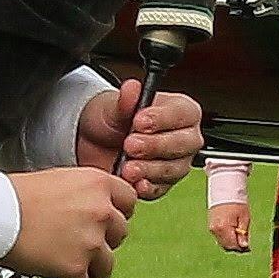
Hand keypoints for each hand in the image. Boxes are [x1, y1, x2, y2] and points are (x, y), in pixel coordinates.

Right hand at [8, 165, 135, 277]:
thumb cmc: (17, 195)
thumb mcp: (60, 179)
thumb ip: (83, 194)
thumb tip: (89, 208)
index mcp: (97, 184)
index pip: (129, 200)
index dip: (119, 212)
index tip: (113, 219)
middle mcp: (99, 211)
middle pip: (121, 234)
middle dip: (106, 240)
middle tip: (90, 243)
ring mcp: (89, 241)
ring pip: (108, 264)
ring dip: (96, 269)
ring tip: (85, 271)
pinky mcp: (74, 268)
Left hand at [78, 80, 203, 199]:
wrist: (94, 144)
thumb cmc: (113, 120)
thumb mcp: (113, 105)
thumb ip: (125, 100)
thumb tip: (131, 88)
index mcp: (180, 112)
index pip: (182, 114)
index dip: (162, 119)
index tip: (139, 121)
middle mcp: (184, 138)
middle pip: (182, 144)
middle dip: (155, 145)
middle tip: (130, 144)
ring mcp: (175, 163)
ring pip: (173, 169)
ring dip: (149, 169)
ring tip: (127, 167)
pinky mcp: (162, 184)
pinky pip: (160, 189)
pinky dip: (147, 187)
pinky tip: (135, 183)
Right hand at [208, 199, 252, 252]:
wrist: (225, 191)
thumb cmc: (237, 203)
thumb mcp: (244, 218)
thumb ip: (243, 234)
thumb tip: (244, 246)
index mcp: (224, 227)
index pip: (233, 245)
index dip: (241, 248)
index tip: (248, 248)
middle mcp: (216, 230)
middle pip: (227, 246)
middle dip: (236, 247)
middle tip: (245, 244)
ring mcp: (212, 228)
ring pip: (223, 243)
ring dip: (231, 243)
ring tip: (240, 236)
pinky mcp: (211, 227)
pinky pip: (219, 237)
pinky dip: (226, 238)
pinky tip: (233, 232)